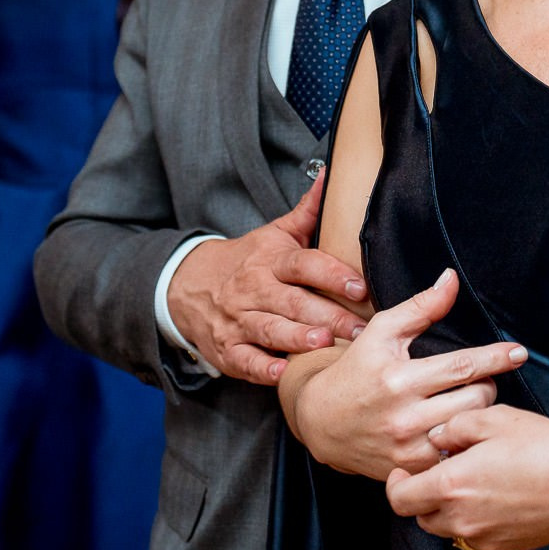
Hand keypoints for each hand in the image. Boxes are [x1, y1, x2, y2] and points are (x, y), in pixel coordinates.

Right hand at [167, 173, 372, 384]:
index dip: (332, 274)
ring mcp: (239, 320)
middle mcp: (255, 290)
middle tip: (359, 328)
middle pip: (294, 302)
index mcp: (271, 260)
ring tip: (323, 344)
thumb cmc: (246, 260)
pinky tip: (280, 374)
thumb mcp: (274, 233)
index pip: (304, 264)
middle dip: (328, 316)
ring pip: (270, 329)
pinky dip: (261, 368)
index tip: (360, 287)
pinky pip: (244, 360)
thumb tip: (331, 175)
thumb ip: (307, 212)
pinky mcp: (227, 348)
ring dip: (296, 338)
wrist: (188, 283)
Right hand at [292, 268, 526, 476]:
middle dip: (487, 385)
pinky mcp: (410, 471)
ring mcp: (408, 449)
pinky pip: (455, 455)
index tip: (519, 352)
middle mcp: (405, 417)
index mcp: (399, 379)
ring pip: (470, 428)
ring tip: (467, 401)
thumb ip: (421, 307)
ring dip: (478, 412)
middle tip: (478, 379)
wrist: (319, 422)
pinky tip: (458, 430)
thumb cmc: (355, 371)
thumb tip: (451, 279)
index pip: (463, 366)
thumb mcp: (381, 332)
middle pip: (475, 399)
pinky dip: (463, 440)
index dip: (496, 358)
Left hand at [387, 403, 548, 549]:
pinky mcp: (503, 548)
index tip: (403, 470)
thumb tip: (437, 438)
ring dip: (447, 509)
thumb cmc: (543, 446)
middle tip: (441, 472)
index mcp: (450, 486)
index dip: (395, 484)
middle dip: (422, 495)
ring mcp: (483, 538)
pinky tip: (496, 497)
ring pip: (446, 529)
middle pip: (420, 517)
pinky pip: (474, 537)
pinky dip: (473, 521)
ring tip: (472, 482)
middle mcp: (461, 520)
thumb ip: (454, 427)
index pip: (399, 499)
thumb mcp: (493, 419)